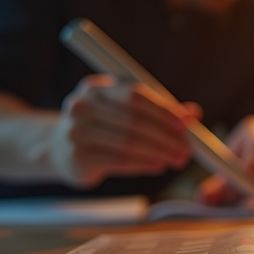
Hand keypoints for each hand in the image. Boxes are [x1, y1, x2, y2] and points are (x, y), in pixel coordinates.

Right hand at [50, 74, 201, 187]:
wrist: (59, 149)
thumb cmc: (101, 127)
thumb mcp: (125, 112)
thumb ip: (158, 110)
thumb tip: (194, 113)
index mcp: (96, 88)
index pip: (135, 95)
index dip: (163, 109)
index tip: (185, 123)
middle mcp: (82, 106)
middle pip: (133, 120)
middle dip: (165, 136)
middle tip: (187, 149)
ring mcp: (76, 131)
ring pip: (127, 142)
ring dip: (158, 152)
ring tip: (177, 159)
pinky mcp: (77, 156)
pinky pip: (118, 160)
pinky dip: (142, 164)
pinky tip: (158, 166)